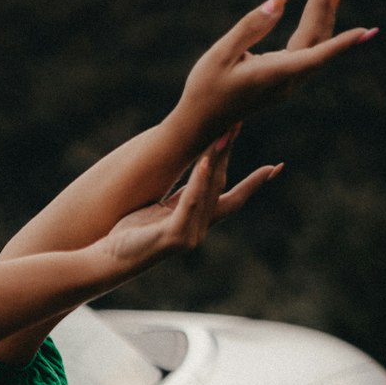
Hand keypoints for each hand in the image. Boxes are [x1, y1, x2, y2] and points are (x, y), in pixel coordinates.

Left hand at [98, 130, 280, 276]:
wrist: (109, 260)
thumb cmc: (130, 234)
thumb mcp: (160, 209)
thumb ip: (183, 196)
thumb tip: (198, 171)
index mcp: (197, 222)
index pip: (232, 199)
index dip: (254, 183)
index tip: (276, 168)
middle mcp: (198, 230)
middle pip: (221, 186)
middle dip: (228, 154)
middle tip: (237, 124)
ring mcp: (188, 236)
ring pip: (209, 192)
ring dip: (216, 160)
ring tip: (223, 134)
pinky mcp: (174, 238)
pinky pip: (189, 204)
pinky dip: (198, 182)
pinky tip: (203, 161)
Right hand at [178, 0, 377, 141]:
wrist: (199, 123)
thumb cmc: (205, 87)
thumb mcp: (222, 52)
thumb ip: (253, 25)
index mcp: (275, 74)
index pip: (317, 55)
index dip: (343, 43)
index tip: (367, 31)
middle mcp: (287, 82)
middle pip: (318, 42)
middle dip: (326, 8)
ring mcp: (286, 84)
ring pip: (315, 48)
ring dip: (323, 18)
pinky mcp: (281, 82)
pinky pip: (307, 54)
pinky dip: (313, 31)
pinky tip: (315, 15)